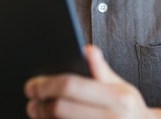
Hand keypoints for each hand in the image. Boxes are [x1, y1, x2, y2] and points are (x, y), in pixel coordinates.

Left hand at [24, 45, 152, 118]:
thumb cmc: (129, 109)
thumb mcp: (122, 87)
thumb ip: (101, 70)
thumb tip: (87, 49)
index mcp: (117, 99)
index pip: (71, 86)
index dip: (46, 85)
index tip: (32, 85)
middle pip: (60, 109)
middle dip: (40, 105)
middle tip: (31, 101)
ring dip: (43, 118)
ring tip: (37, 111)